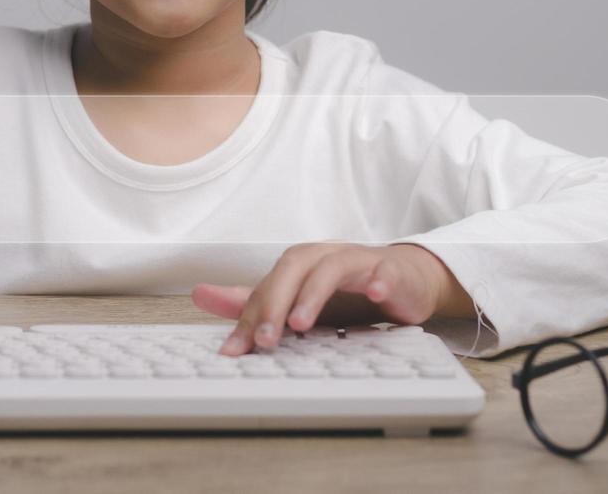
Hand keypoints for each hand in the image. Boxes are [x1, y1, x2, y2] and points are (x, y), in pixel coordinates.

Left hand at [192, 242, 468, 355]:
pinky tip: (373, 295)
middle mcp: (324, 257)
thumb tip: (201, 296)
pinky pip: (385, 272)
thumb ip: (254, 301)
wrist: (405, 280)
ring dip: (314, 294)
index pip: (267, 286)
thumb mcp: (298, 300)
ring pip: (332, 267)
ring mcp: (359, 261)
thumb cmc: (348, 291)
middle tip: (265, 340)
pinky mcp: (391, 271)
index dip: (248, 317)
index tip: (233, 350)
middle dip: (275, 303)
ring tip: (301, 324)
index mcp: (300, 265)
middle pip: (293, 267)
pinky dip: (378, 282)